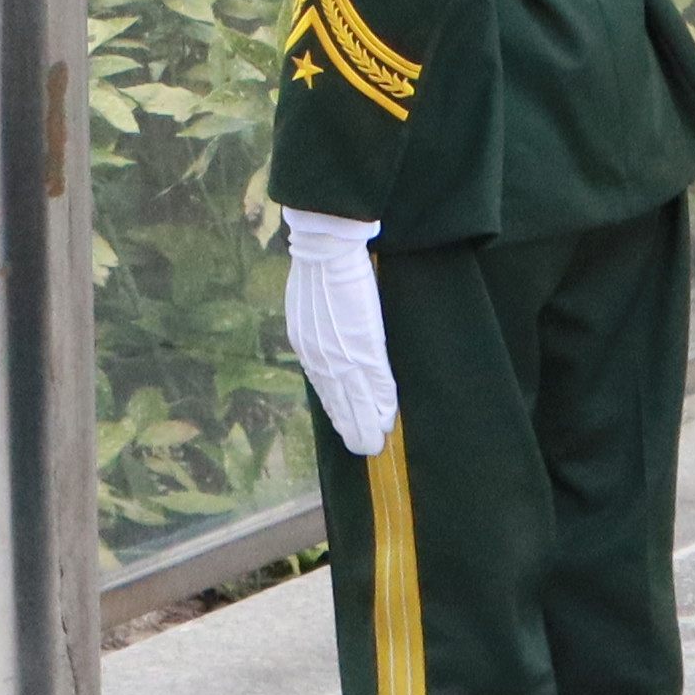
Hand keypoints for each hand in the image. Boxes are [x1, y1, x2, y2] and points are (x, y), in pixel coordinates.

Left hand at [283, 210, 394, 456]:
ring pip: (356, 401)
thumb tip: (325, 334)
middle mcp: (319, 357)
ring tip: (375, 444)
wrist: (325, 247)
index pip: (323, 386)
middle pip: (338, 402)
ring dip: (367, 425)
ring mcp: (341, 355)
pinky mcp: (363, 349)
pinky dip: (382, 404)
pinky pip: (375, 385)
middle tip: (363, 448)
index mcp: (306, 345)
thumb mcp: (308, 302)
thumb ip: (316, 325)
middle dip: (351, 426)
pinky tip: (388, 419)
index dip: (337, 408)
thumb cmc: (319, 264)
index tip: (345, 425)